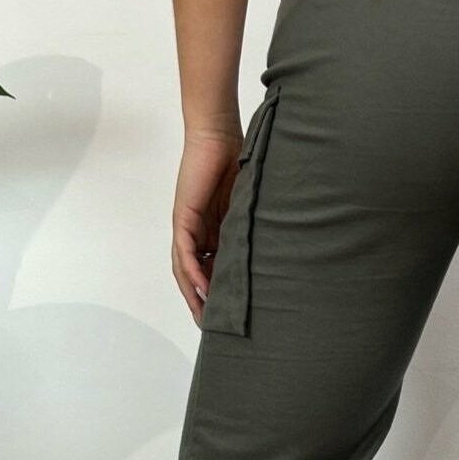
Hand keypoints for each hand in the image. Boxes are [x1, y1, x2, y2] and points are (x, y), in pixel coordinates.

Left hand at [172, 127, 241, 324]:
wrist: (219, 134)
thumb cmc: (237, 161)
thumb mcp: (249, 204)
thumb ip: (252, 225)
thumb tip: (274, 249)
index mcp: (212, 229)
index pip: (211, 267)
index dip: (218, 290)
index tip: (230, 312)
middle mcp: (196, 231)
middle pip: (194, 274)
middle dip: (202, 301)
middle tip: (212, 325)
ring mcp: (188, 225)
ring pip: (185, 268)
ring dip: (194, 294)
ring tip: (205, 315)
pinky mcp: (184, 216)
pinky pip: (185, 252)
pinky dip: (192, 272)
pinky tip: (202, 290)